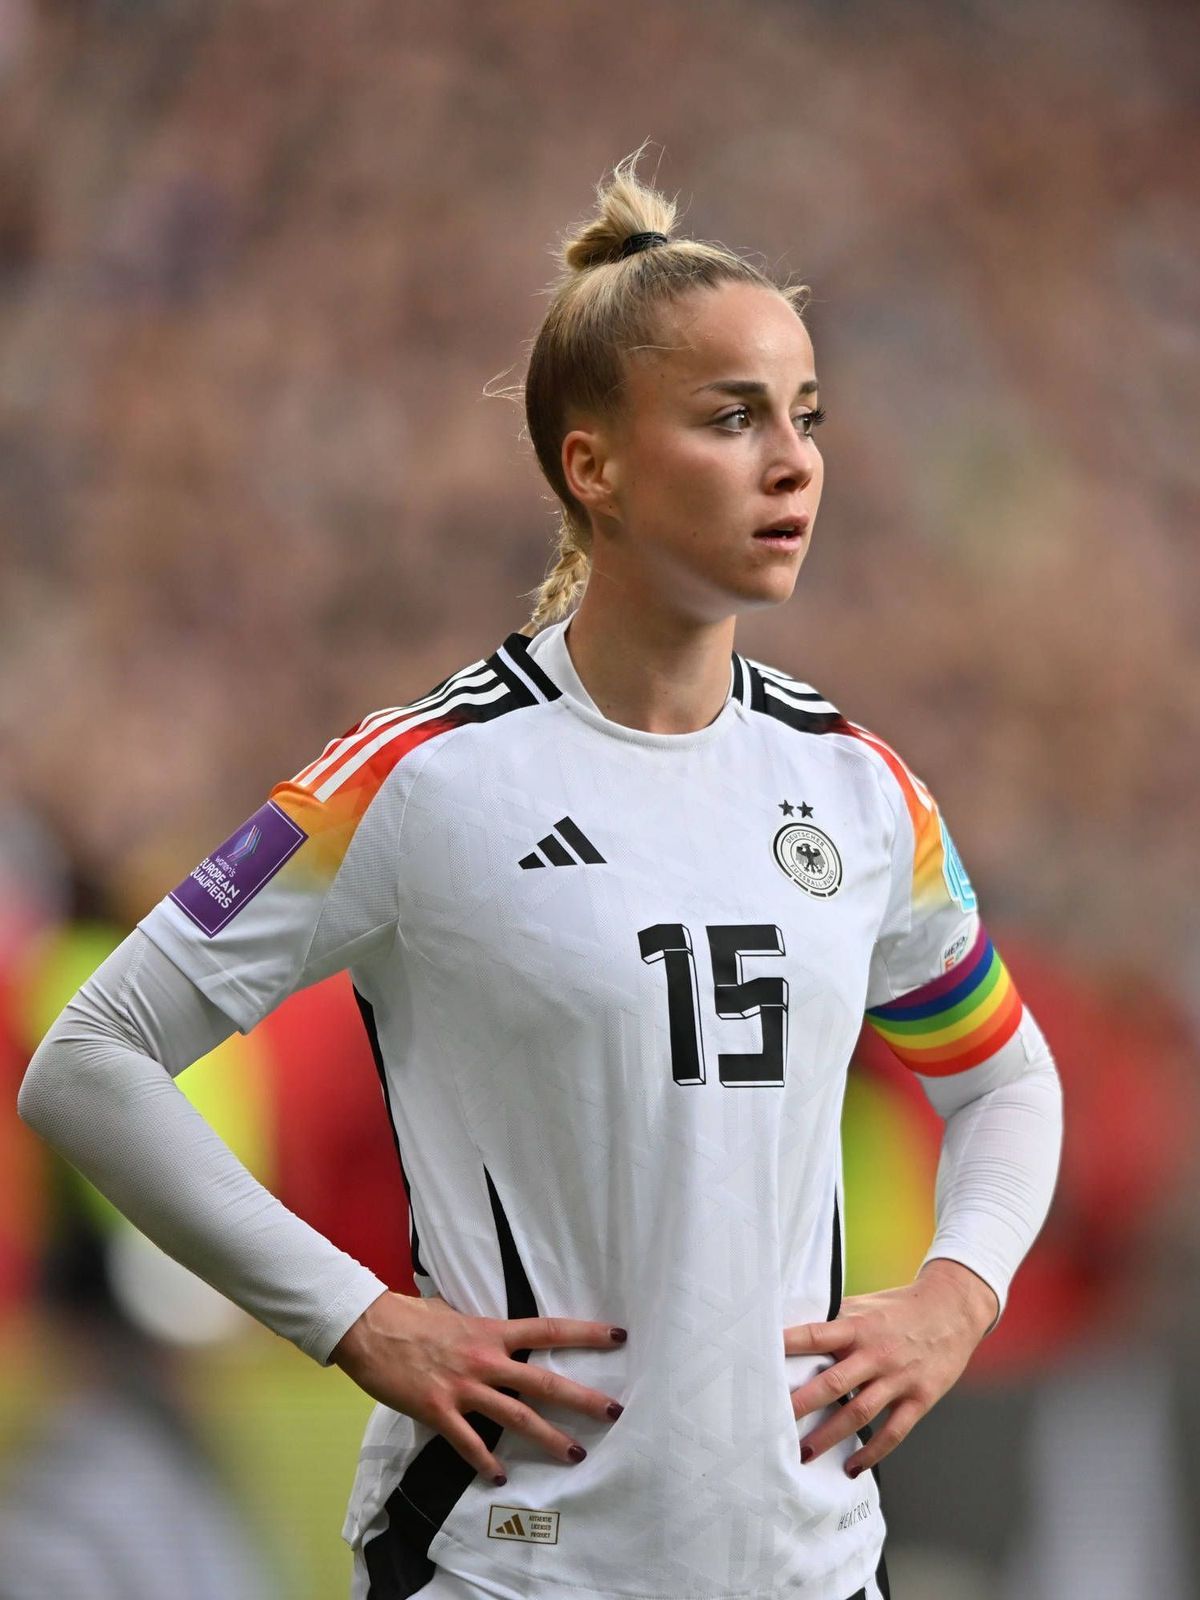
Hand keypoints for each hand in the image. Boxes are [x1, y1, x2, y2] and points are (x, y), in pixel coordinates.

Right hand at [330, 1291, 626, 1484]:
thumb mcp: (454, 1314)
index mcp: (491, 1331)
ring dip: (547, 1437)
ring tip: (573, 1454)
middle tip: (612, 1412)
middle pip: (543, 1381)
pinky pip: (468, 1442)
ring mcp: (463, 1387)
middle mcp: (485, 1359)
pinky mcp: (438, 1409)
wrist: (370, 1328)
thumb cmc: (411, 1316)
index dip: (584, 1333)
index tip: (617, 1336)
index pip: (548, 1329)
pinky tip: (499, 1477)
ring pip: (516, 1416)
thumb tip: (493, 1334)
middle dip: (581, 1398)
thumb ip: (479, 1329)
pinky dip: (485, 1461)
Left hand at [784, 1260, 997, 1476]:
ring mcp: (899, 1378)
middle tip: (773, 1423)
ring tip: (804, 1453)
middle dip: (802, 1404)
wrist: (952, 1309)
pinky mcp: (920, 1397)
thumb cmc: (900, 1307)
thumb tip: (794, 1330)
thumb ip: (835, 1320)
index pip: (816, 1335)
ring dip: (830, 1436)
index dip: (788, 1345)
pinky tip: (852, 1466)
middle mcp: (876, 1353)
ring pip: (859, 1412)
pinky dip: (873, 1451)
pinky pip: (894, 1431)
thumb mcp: (865, 1306)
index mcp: (857, 1326)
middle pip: (833, 1382)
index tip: (760, 1358)